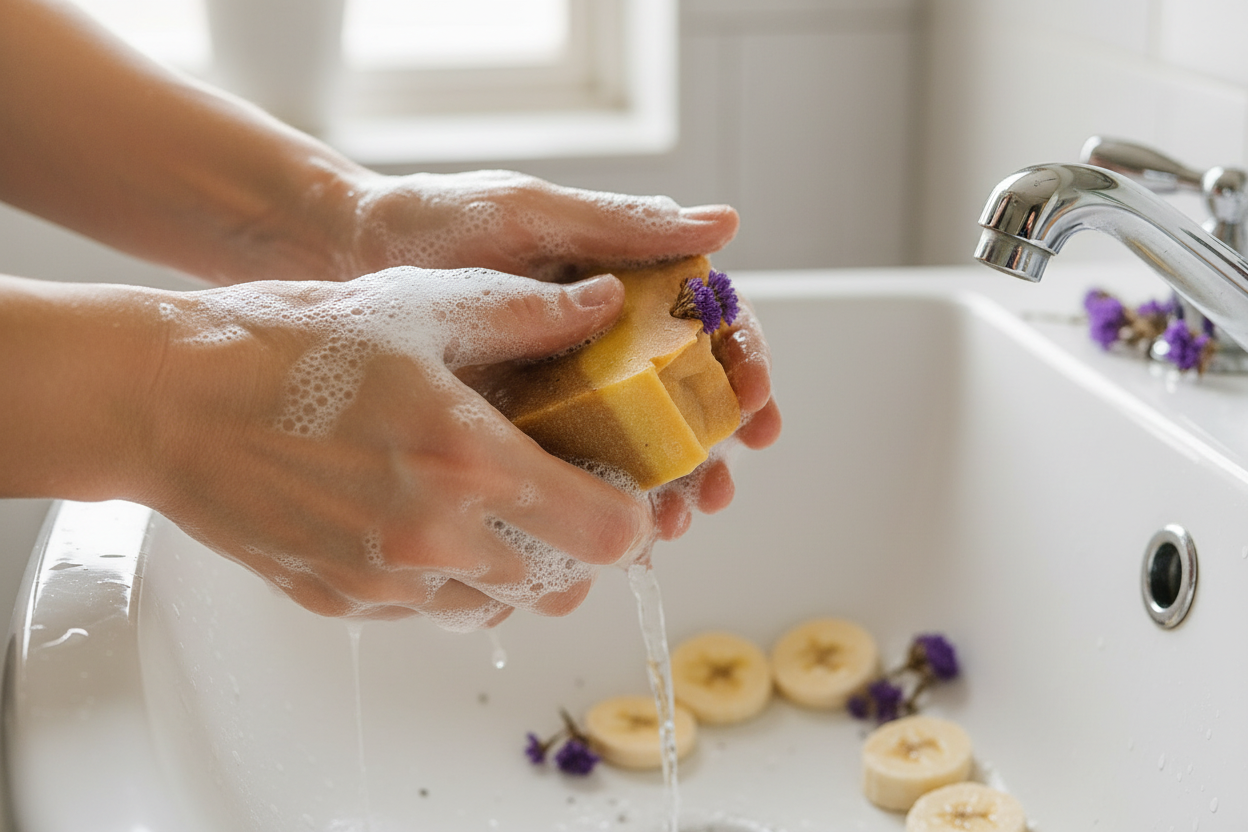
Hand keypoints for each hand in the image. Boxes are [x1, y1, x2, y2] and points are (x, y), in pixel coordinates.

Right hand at [143, 268, 650, 627]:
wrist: (169, 400)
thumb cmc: (287, 343)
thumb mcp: (419, 306)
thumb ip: (527, 314)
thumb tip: (605, 306)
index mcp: (471, 461)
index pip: (608, 534)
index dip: (633, 516)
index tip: (623, 488)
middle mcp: (437, 538)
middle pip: (566, 581)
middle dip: (579, 542)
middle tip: (563, 492)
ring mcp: (387, 581)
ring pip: (501, 605)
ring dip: (518, 565)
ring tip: (493, 506)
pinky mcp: (344, 603)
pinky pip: (432, 611)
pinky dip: (452, 580)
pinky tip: (427, 521)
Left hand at [338, 171, 778, 536]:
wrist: (345, 256)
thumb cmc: (438, 218)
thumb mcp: (532, 215)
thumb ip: (623, 226)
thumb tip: (724, 225)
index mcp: (623, 285)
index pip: (706, 327)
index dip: (742, 365)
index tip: (756, 404)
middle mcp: (602, 342)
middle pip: (682, 401)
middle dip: (709, 450)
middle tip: (715, 491)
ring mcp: (562, 390)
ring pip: (634, 447)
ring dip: (664, 490)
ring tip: (673, 525)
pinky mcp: (518, 430)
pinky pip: (570, 474)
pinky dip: (596, 507)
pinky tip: (610, 540)